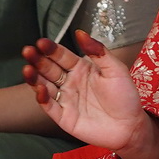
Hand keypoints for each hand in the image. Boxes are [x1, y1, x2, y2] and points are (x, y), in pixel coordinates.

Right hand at [22, 30, 149, 151]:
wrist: (130, 125)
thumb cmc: (125, 95)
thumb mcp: (115, 69)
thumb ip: (98, 52)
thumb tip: (80, 32)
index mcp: (82, 68)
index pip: (62, 56)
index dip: (51, 49)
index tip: (41, 42)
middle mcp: (70, 82)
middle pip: (50, 69)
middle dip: (38, 60)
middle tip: (28, 51)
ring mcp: (66, 99)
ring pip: (46, 86)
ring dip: (35, 78)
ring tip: (27, 68)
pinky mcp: (64, 117)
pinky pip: (50, 106)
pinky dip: (43, 98)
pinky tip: (40, 89)